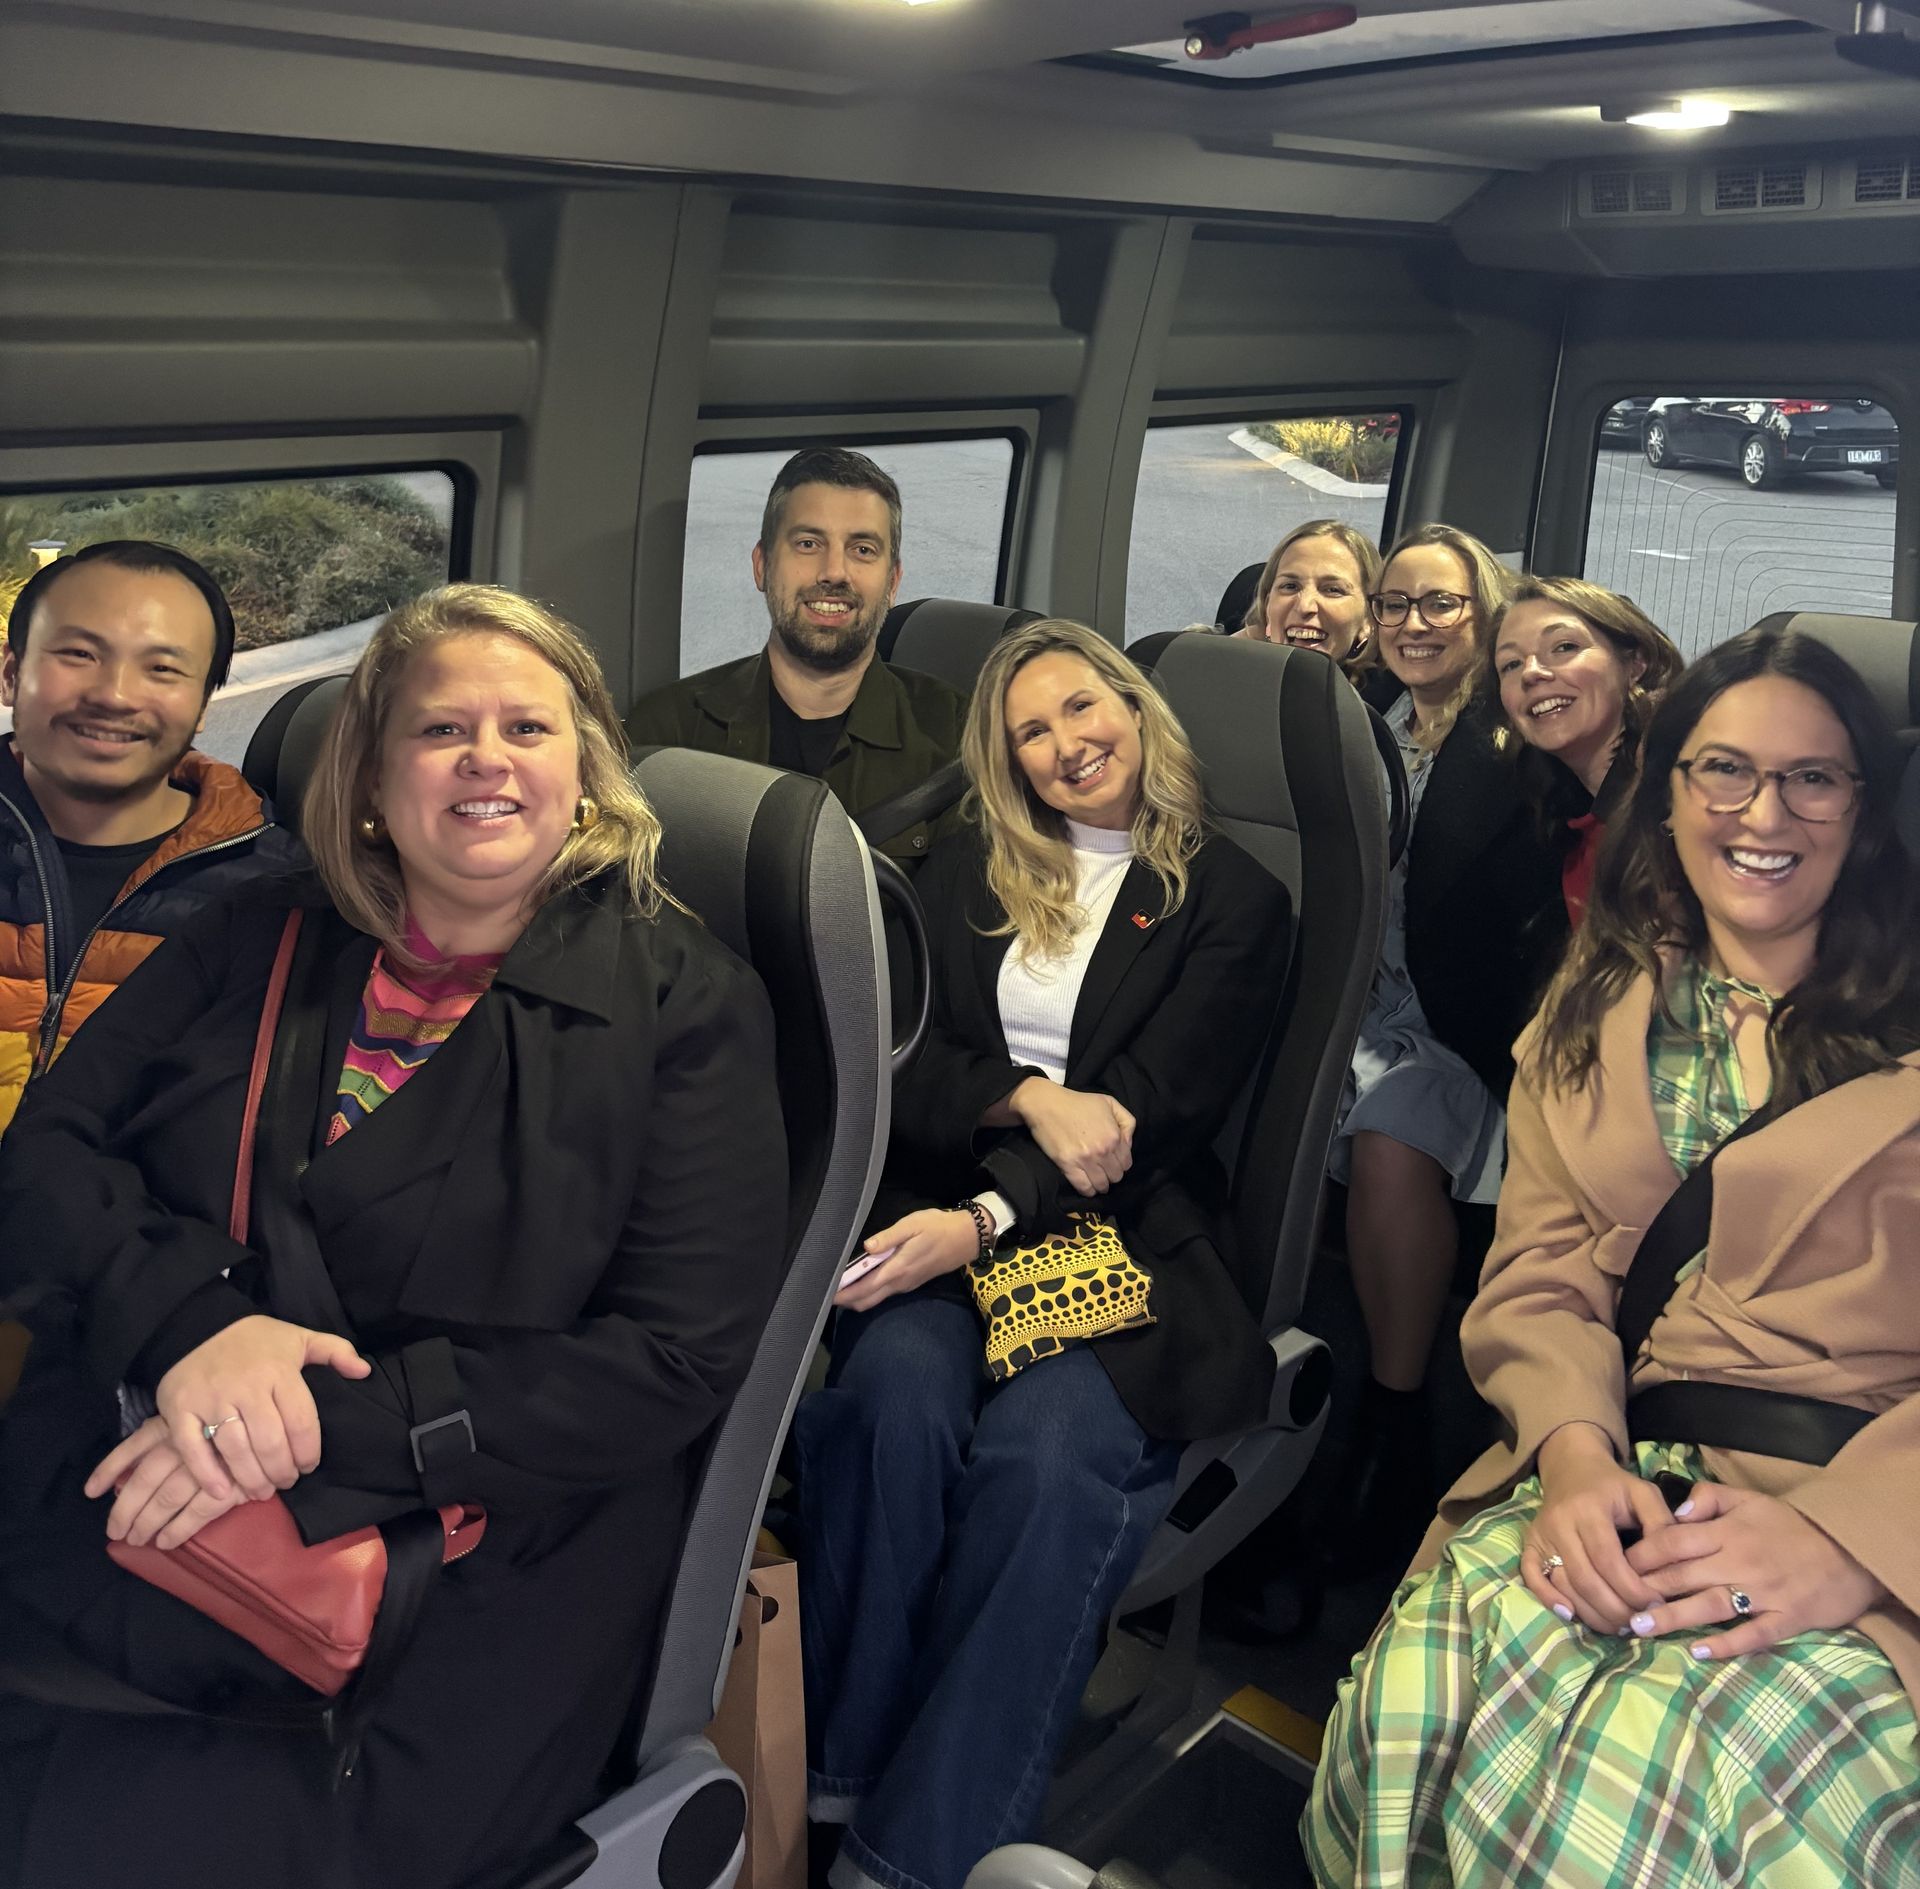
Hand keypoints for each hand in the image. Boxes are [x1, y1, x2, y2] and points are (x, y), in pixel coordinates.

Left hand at [86, 1417, 251, 1549]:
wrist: (284, 1426)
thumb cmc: (238, 1423)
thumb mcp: (198, 1420)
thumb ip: (167, 1438)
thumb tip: (130, 1473)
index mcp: (177, 1424)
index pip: (133, 1447)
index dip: (109, 1470)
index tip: (90, 1492)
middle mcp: (188, 1442)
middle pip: (145, 1479)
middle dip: (126, 1509)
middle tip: (116, 1533)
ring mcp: (209, 1464)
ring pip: (167, 1498)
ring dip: (148, 1523)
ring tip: (138, 1540)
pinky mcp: (231, 1485)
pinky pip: (196, 1513)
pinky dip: (178, 1530)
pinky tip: (166, 1542)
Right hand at [154, 1314, 369, 1502]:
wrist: (196, 1325)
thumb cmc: (254, 1340)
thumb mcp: (299, 1337)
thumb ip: (336, 1351)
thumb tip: (365, 1371)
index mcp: (279, 1371)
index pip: (301, 1421)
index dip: (308, 1452)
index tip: (309, 1467)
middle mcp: (245, 1387)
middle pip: (269, 1442)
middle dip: (281, 1471)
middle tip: (286, 1483)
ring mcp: (211, 1400)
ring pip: (235, 1450)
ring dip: (251, 1478)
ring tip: (261, 1491)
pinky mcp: (180, 1410)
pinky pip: (193, 1449)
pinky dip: (208, 1475)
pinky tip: (223, 1493)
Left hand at [835, 1209, 978, 1312]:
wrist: (966, 1238)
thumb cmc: (938, 1228)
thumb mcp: (912, 1225)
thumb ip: (888, 1237)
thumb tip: (867, 1247)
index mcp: (897, 1269)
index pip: (863, 1289)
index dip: (842, 1294)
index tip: (824, 1292)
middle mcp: (899, 1283)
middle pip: (866, 1301)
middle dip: (845, 1300)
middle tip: (825, 1291)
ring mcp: (906, 1285)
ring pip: (875, 1299)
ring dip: (856, 1297)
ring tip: (838, 1285)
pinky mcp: (911, 1283)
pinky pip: (884, 1294)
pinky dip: (868, 1292)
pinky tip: (861, 1279)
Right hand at [1010, 1079, 1135, 1196]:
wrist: (1046, 1104)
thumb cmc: (1078, 1102)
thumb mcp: (1109, 1102)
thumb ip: (1126, 1121)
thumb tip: (1129, 1143)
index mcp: (1114, 1136)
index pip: (1126, 1163)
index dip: (1120, 1163)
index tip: (1112, 1161)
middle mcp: (1103, 1151)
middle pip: (1116, 1176)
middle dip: (1111, 1174)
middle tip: (1103, 1170)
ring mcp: (1085, 1160)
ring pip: (1102, 1185)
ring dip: (1100, 1184)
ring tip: (1095, 1179)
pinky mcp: (1068, 1166)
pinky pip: (1084, 1188)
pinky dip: (1088, 1190)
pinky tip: (1087, 1186)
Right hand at [1519, 1422, 1667, 1632]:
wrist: (1573, 1467)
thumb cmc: (1614, 1486)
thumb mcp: (1644, 1494)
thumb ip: (1662, 1524)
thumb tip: (1674, 1564)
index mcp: (1588, 1509)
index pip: (1608, 1560)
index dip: (1632, 1589)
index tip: (1657, 1606)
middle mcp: (1559, 1522)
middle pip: (1586, 1579)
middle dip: (1616, 1609)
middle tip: (1641, 1622)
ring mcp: (1541, 1534)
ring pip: (1564, 1584)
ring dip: (1592, 1613)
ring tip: (1620, 1625)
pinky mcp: (1530, 1543)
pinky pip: (1531, 1575)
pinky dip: (1547, 1598)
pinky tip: (1570, 1615)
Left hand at [1623, 1481, 1886, 1658]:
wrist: (1851, 1553)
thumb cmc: (1792, 1526)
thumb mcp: (1750, 1499)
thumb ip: (1709, 1498)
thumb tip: (1675, 1510)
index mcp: (1729, 1531)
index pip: (1675, 1541)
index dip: (1643, 1553)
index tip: (1616, 1563)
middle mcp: (1741, 1562)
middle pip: (1684, 1575)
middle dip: (1646, 1589)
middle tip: (1614, 1601)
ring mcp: (1764, 1594)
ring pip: (1711, 1606)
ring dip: (1673, 1618)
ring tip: (1640, 1628)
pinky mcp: (1787, 1620)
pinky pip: (1753, 1635)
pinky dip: (1726, 1644)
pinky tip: (1698, 1652)